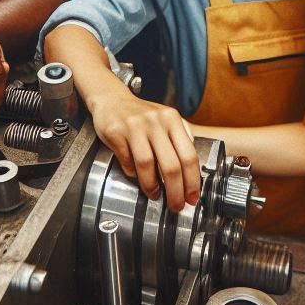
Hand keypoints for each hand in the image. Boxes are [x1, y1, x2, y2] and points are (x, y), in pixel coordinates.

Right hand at [89, 88, 200, 210]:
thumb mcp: (166, 118)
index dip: (192, 181)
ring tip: (155, 195)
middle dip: (175, 191)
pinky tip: (137, 178)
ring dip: (152, 185)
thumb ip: (181, 138)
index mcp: (172, 119)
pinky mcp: (117, 132)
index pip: (189, 155)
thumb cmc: (141, 114)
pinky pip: (127, 161)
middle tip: (176, 204)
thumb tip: (192, 168)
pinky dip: (133, 174)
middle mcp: (156, 121)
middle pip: (171, 164)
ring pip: (147, 165)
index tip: (192, 197)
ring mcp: (135, 126)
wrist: (112, 100)